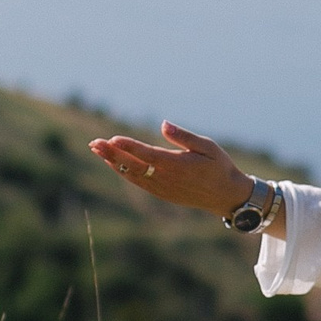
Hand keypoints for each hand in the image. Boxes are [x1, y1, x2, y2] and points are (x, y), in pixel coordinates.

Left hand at [89, 122, 252, 215]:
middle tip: (94, 143)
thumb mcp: (208, 147)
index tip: (112, 139)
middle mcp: (166, 179)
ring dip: (113, 162)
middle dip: (112, 154)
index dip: (128, 147)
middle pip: (133, 165)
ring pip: (132, 175)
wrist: (226, 196)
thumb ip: (184, 137)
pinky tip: (114, 163)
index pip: (147, 154)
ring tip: (97, 150)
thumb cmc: (219, 167)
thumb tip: (163, 124)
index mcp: (177, 165)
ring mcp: (162, 188)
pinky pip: (138, 182)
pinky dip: (124, 172)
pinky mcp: (161, 193)